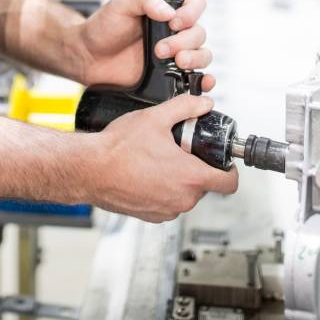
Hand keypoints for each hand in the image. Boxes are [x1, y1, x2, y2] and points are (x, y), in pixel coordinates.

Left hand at [76, 0, 213, 89]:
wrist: (88, 56)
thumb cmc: (103, 27)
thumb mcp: (121, 5)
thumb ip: (145, 0)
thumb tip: (169, 11)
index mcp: (165, 10)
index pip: (195, 4)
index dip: (191, 12)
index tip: (175, 22)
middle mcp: (174, 31)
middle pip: (199, 33)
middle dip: (185, 41)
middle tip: (161, 48)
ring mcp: (174, 53)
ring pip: (202, 54)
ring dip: (194, 58)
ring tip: (176, 62)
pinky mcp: (170, 75)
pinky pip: (196, 78)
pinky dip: (204, 80)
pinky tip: (202, 81)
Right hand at [86, 94, 238, 221]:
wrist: (89, 170)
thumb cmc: (118, 148)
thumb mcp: (155, 118)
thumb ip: (185, 108)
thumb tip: (203, 103)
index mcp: (189, 176)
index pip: (229, 183)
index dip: (229, 170)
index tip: (222, 160)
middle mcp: (182, 199)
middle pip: (205, 185)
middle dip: (197, 167)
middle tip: (181, 150)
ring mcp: (167, 210)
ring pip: (186, 194)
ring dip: (180, 179)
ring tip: (160, 159)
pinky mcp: (152, 216)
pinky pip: (168, 203)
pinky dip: (163, 190)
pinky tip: (147, 173)